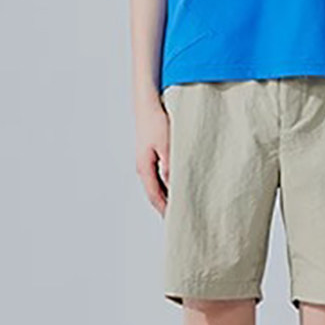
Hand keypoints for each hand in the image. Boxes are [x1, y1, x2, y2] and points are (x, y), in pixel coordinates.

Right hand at [136, 99, 169, 215]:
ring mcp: (146, 161)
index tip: (175, 220)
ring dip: (167, 194)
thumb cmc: (156, 122)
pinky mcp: (151, 155)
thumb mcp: (166, 145)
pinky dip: (167, 183)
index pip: (155, 196)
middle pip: (155, 193)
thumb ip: (169, 165)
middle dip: (166, 206)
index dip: (165, 210)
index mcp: (144, 168)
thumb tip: (173, 184)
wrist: (147, 104)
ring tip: (181, 203)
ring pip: (157, 185)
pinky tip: (177, 184)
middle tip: (180, 217)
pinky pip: (159, 175)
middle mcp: (143, 167)